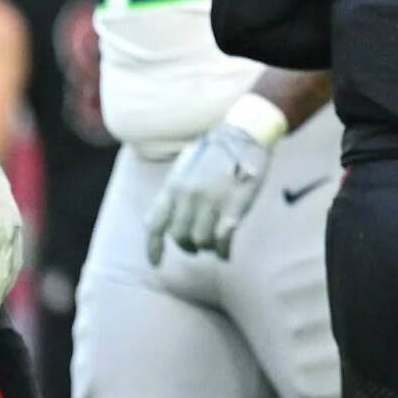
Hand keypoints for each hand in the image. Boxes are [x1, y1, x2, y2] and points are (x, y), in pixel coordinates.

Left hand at [144, 123, 272, 263]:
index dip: (153, 248)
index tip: (156, 262)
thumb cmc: (214, 150)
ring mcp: (210, 203)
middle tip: (196, 247)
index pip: (155, 225)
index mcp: (173, 187)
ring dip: (206, 246)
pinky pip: (222, 240)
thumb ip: (170, 193)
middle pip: (179, 237)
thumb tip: (156, 218)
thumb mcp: (183, 168)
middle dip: (187, 246)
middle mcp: (188, 198)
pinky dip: (222, 251)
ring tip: (214, 244)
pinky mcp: (233, 208)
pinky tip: (225, 254)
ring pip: (201, 240)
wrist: (244, 135)